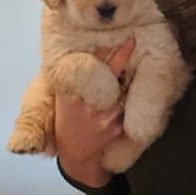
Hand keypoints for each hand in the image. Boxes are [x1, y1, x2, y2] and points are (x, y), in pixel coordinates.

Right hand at [56, 38, 134, 186]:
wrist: (75, 154)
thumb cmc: (69, 121)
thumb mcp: (64, 100)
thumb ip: (75, 82)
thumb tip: (92, 56)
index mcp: (73, 96)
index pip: (92, 70)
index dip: (105, 53)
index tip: (114, 39)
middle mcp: (89, 105)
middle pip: (110, 77)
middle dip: (121, 58)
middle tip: (131, 41)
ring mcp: (104, 117)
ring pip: (121, 93)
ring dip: (121, 87)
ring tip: (114, 86)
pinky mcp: (116, 128)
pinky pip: (125, 110)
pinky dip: (123, 106)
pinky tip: (114, 110)